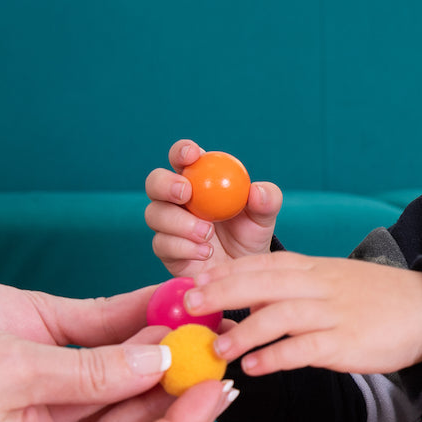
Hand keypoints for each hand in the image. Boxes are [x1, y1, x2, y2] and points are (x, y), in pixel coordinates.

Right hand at [144, 140, 282, 277]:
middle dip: (165, 184)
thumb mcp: (264, 215)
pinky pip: (162, 244)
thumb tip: (257, 190)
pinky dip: (184, 247)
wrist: (243, 270)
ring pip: (155, 215)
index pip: (182, 157)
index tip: (192, 155)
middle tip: (186, 193)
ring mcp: (167, 225)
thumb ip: (267, 199)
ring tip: (207, 234)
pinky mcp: (166, 250)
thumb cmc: (250, 233)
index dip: (182, 151)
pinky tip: (206, 252)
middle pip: (155, 183)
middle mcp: (176, 200)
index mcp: (198, 179)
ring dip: (180, 223)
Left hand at [184, 252, 421, 375]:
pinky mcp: (347, 343)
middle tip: (188, 307)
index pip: (261, 263)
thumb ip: (294, 289)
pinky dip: (276, 357)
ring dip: (244, 331)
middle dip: (222, 292)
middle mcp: (320, 285)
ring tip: (217, 350)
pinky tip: (254, 368)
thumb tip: (249, 303)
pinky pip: (305, 348)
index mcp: (314, 268)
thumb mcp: (333, 281)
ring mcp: (334, 313)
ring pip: (280, 315)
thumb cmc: (377, 298)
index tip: (190, 282)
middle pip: (263, 282)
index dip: (224, 272)